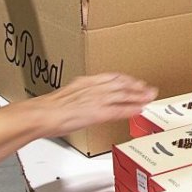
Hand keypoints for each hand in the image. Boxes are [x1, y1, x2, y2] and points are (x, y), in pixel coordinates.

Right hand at [30, 73, 156, 137]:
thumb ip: (78, 96)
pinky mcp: (98, 112)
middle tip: (150, 89)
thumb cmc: (47, 109)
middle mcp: (94, 88)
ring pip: (123, 95)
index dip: (126, 79)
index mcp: (85, 82)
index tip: (135, 81)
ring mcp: (97, 99)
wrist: (41, 114)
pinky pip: (119, 110)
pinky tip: (139, 110)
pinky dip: (131, 109)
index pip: (111, 77)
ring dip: (139, 96)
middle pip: (121, 84)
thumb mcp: (66, 96)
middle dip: (137, 87)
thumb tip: (81, 102)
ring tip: (150, 97)